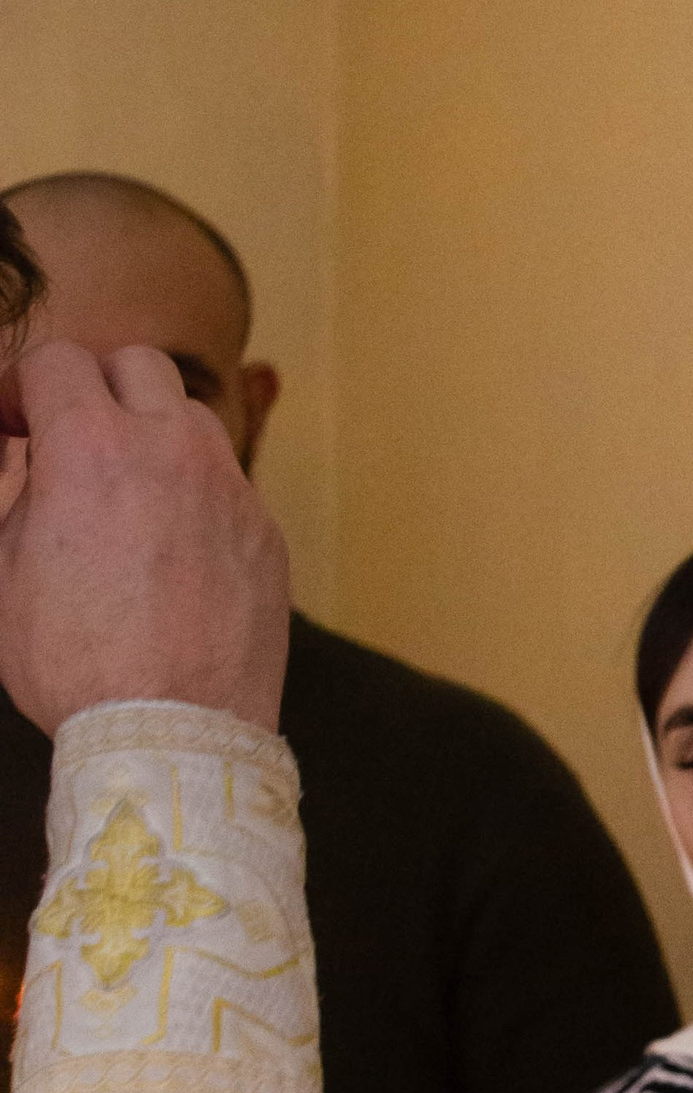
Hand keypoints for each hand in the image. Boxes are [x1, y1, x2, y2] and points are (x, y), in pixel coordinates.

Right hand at [0, 341, 287, 733]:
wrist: (172, 732)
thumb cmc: (75, 662)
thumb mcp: (3, 570)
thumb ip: (18, 491)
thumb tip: (32, 459)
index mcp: (90, 446)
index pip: (56, 360)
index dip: (21, 387)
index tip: (13, 424)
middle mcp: (171, 449)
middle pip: (135, 364)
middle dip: (95, 388)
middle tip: (70, 437)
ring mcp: (229, 488)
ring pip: (192, 417)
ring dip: (153, 433)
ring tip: (125, 488)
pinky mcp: (266, 531)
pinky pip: (228, 482)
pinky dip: (195, 491)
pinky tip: (171, 541)